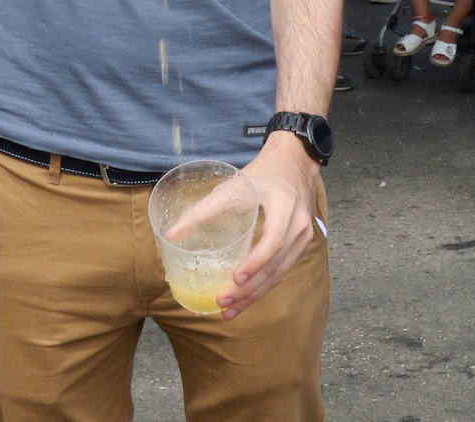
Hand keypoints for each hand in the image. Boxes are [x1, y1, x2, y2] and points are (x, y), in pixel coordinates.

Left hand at [215, 134, 319, 318]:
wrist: (290, 166)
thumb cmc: (258, 176)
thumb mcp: (232, 186)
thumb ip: (203, 209)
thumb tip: (171, 235)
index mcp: (284, 205)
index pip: (274, 240)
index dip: (255, 261)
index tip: (235, 278)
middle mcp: (298, 224)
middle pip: (275, 264)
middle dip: (248, 288)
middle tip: (222, 301)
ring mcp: (303, 237)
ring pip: (278, 274)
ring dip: (253, 295)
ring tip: (229, 310)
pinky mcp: (300, 247)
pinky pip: (281, 271)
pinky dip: (261, 287)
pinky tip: (244, 299)